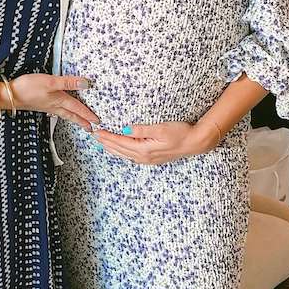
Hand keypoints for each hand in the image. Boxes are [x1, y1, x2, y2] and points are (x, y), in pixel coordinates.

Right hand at [11, 74, 98, 130]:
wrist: (9, 95)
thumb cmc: (28, 88)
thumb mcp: (50, 82)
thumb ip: (68, 82)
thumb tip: (85, 83)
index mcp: (59, 100)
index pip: (78, 108)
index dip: (88, 114)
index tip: (97, 121)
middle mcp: (54, 106)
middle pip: (72, 115)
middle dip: (82, 122)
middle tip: (91, 129)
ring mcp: (47, 106)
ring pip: (65, 114)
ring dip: (74, 119)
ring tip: (80, 122)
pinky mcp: (40, 105)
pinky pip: (57, 112)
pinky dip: (64, 114)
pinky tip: (61, 112)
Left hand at [93, 119, 220, 164]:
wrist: (195, 143)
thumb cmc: (180, 133)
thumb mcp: (160, 128)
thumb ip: (141, 130)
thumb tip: (125, 130)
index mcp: (144, 149)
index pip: (120, 142)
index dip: (107, 137)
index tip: (97, 131)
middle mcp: (144, 157)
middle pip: (120, 150)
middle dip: (106, 143)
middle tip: (94, 136)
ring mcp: (148, 160)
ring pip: (124, 155)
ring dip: (112, 149)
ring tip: (102, 144)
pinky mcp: (152, 159)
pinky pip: (131, 157)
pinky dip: (122, 152)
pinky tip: (119, 150)